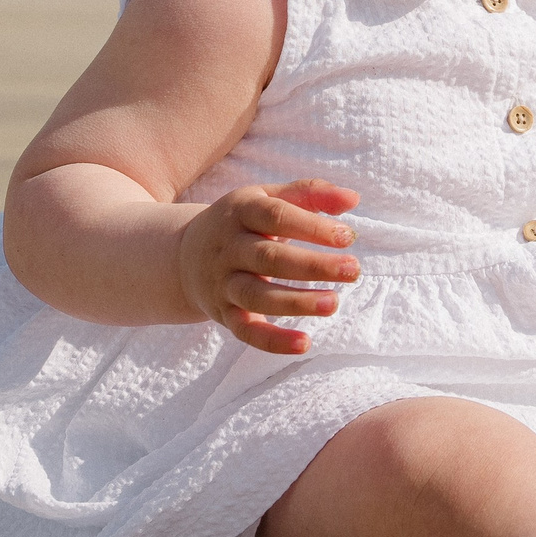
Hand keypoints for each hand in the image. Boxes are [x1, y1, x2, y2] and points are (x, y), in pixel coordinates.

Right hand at [176, 179, 359, 354]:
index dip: (312, 227)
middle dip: (313, 265)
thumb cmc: (243, 223)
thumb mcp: (269, 198)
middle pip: (269, 258)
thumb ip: (311, 193)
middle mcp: (228, 248)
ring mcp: (223, 283)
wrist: (182, 256)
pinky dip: (272, 341)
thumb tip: (353, 199)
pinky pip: (246, 331)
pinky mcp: (223, 314)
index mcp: (241, 211)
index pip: (276, 216)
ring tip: (333, 303)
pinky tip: (305, 343)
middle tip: (353, 270)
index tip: (347, 238)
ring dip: (296, 302)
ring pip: (257, 296)